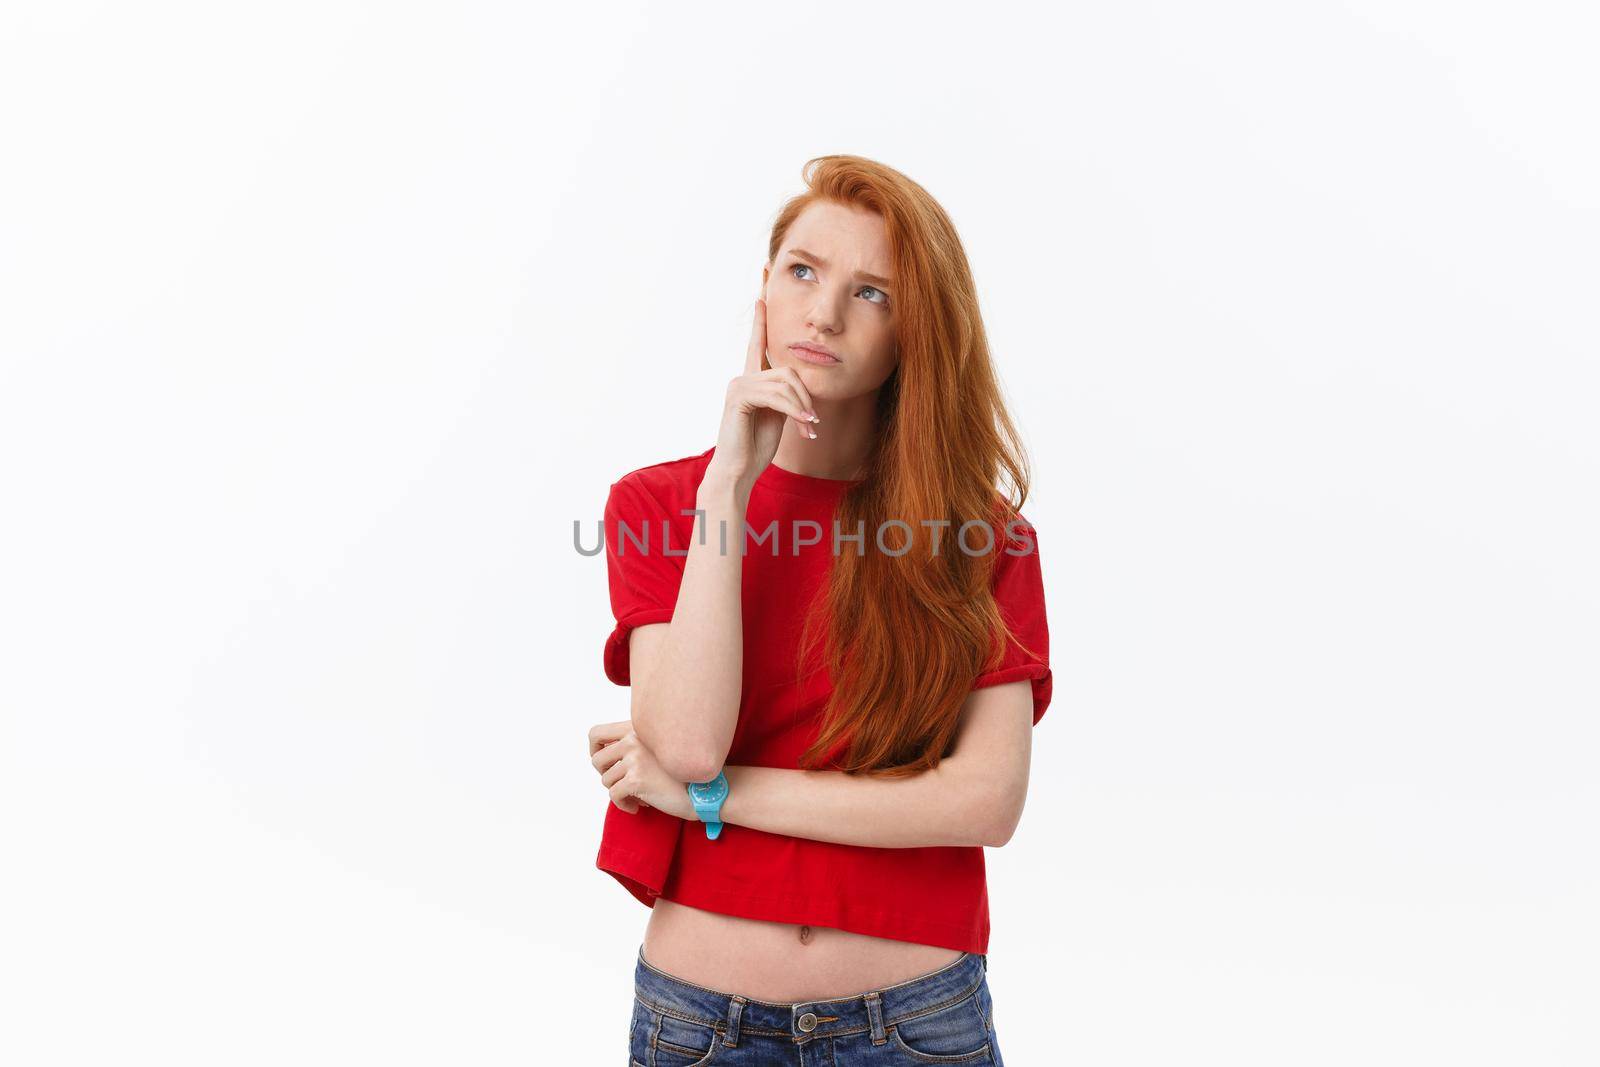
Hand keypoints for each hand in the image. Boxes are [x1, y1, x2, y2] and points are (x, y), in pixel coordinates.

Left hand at [587, 720, 696, 819]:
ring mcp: (634, 758)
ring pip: (606, 781)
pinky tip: (639, 807)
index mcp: (636, 728)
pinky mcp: (636, 778)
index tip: (605, 764)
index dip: (594, 750)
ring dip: (620, 793)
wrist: (703, 788)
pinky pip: (614, 796)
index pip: (596, 733)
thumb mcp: (656, 749)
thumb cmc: (679, 772)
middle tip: (622, 784)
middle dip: (607, 776)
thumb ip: (633, 746)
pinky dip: (624, 805)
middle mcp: (633, 738)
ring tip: (638, 796)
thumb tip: (601, 758)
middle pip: (596, 760)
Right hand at [705, 297, 821, 490]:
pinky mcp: (739, 397)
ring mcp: (738, 385)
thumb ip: (786, 396)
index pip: (757, 344)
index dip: (761, 320)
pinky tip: (803, 426)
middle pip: (787, 371)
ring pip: (785, 383)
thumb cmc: (756, 447)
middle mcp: (742, 377)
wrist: (739, 471)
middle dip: (805, 396)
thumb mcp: (778, 416)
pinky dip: (794, 410)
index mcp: (751, 379)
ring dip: (802, 407)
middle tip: (812, 422)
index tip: (762, 293)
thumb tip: (801, 390)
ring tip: (807, 428)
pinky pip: (777, 396)